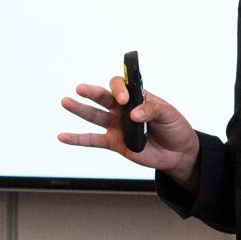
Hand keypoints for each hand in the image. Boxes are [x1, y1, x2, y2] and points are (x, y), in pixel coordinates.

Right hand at [58, 76, 200, 190]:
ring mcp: (116, 125)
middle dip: (92, 92)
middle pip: (103, 97)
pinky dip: (77, 139)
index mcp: (136, 96)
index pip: (121, 86)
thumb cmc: (174, 128)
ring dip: (79, 109)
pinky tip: (63, 136)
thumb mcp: (169, 115)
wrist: (178, 153)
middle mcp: (122, 109)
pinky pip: (92, 140)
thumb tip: (133, 114)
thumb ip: (152, 111)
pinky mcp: (114, 143)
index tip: (124, 99)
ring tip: (66, 102)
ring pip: (94, 116)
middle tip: (80, 88)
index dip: (120, 89)